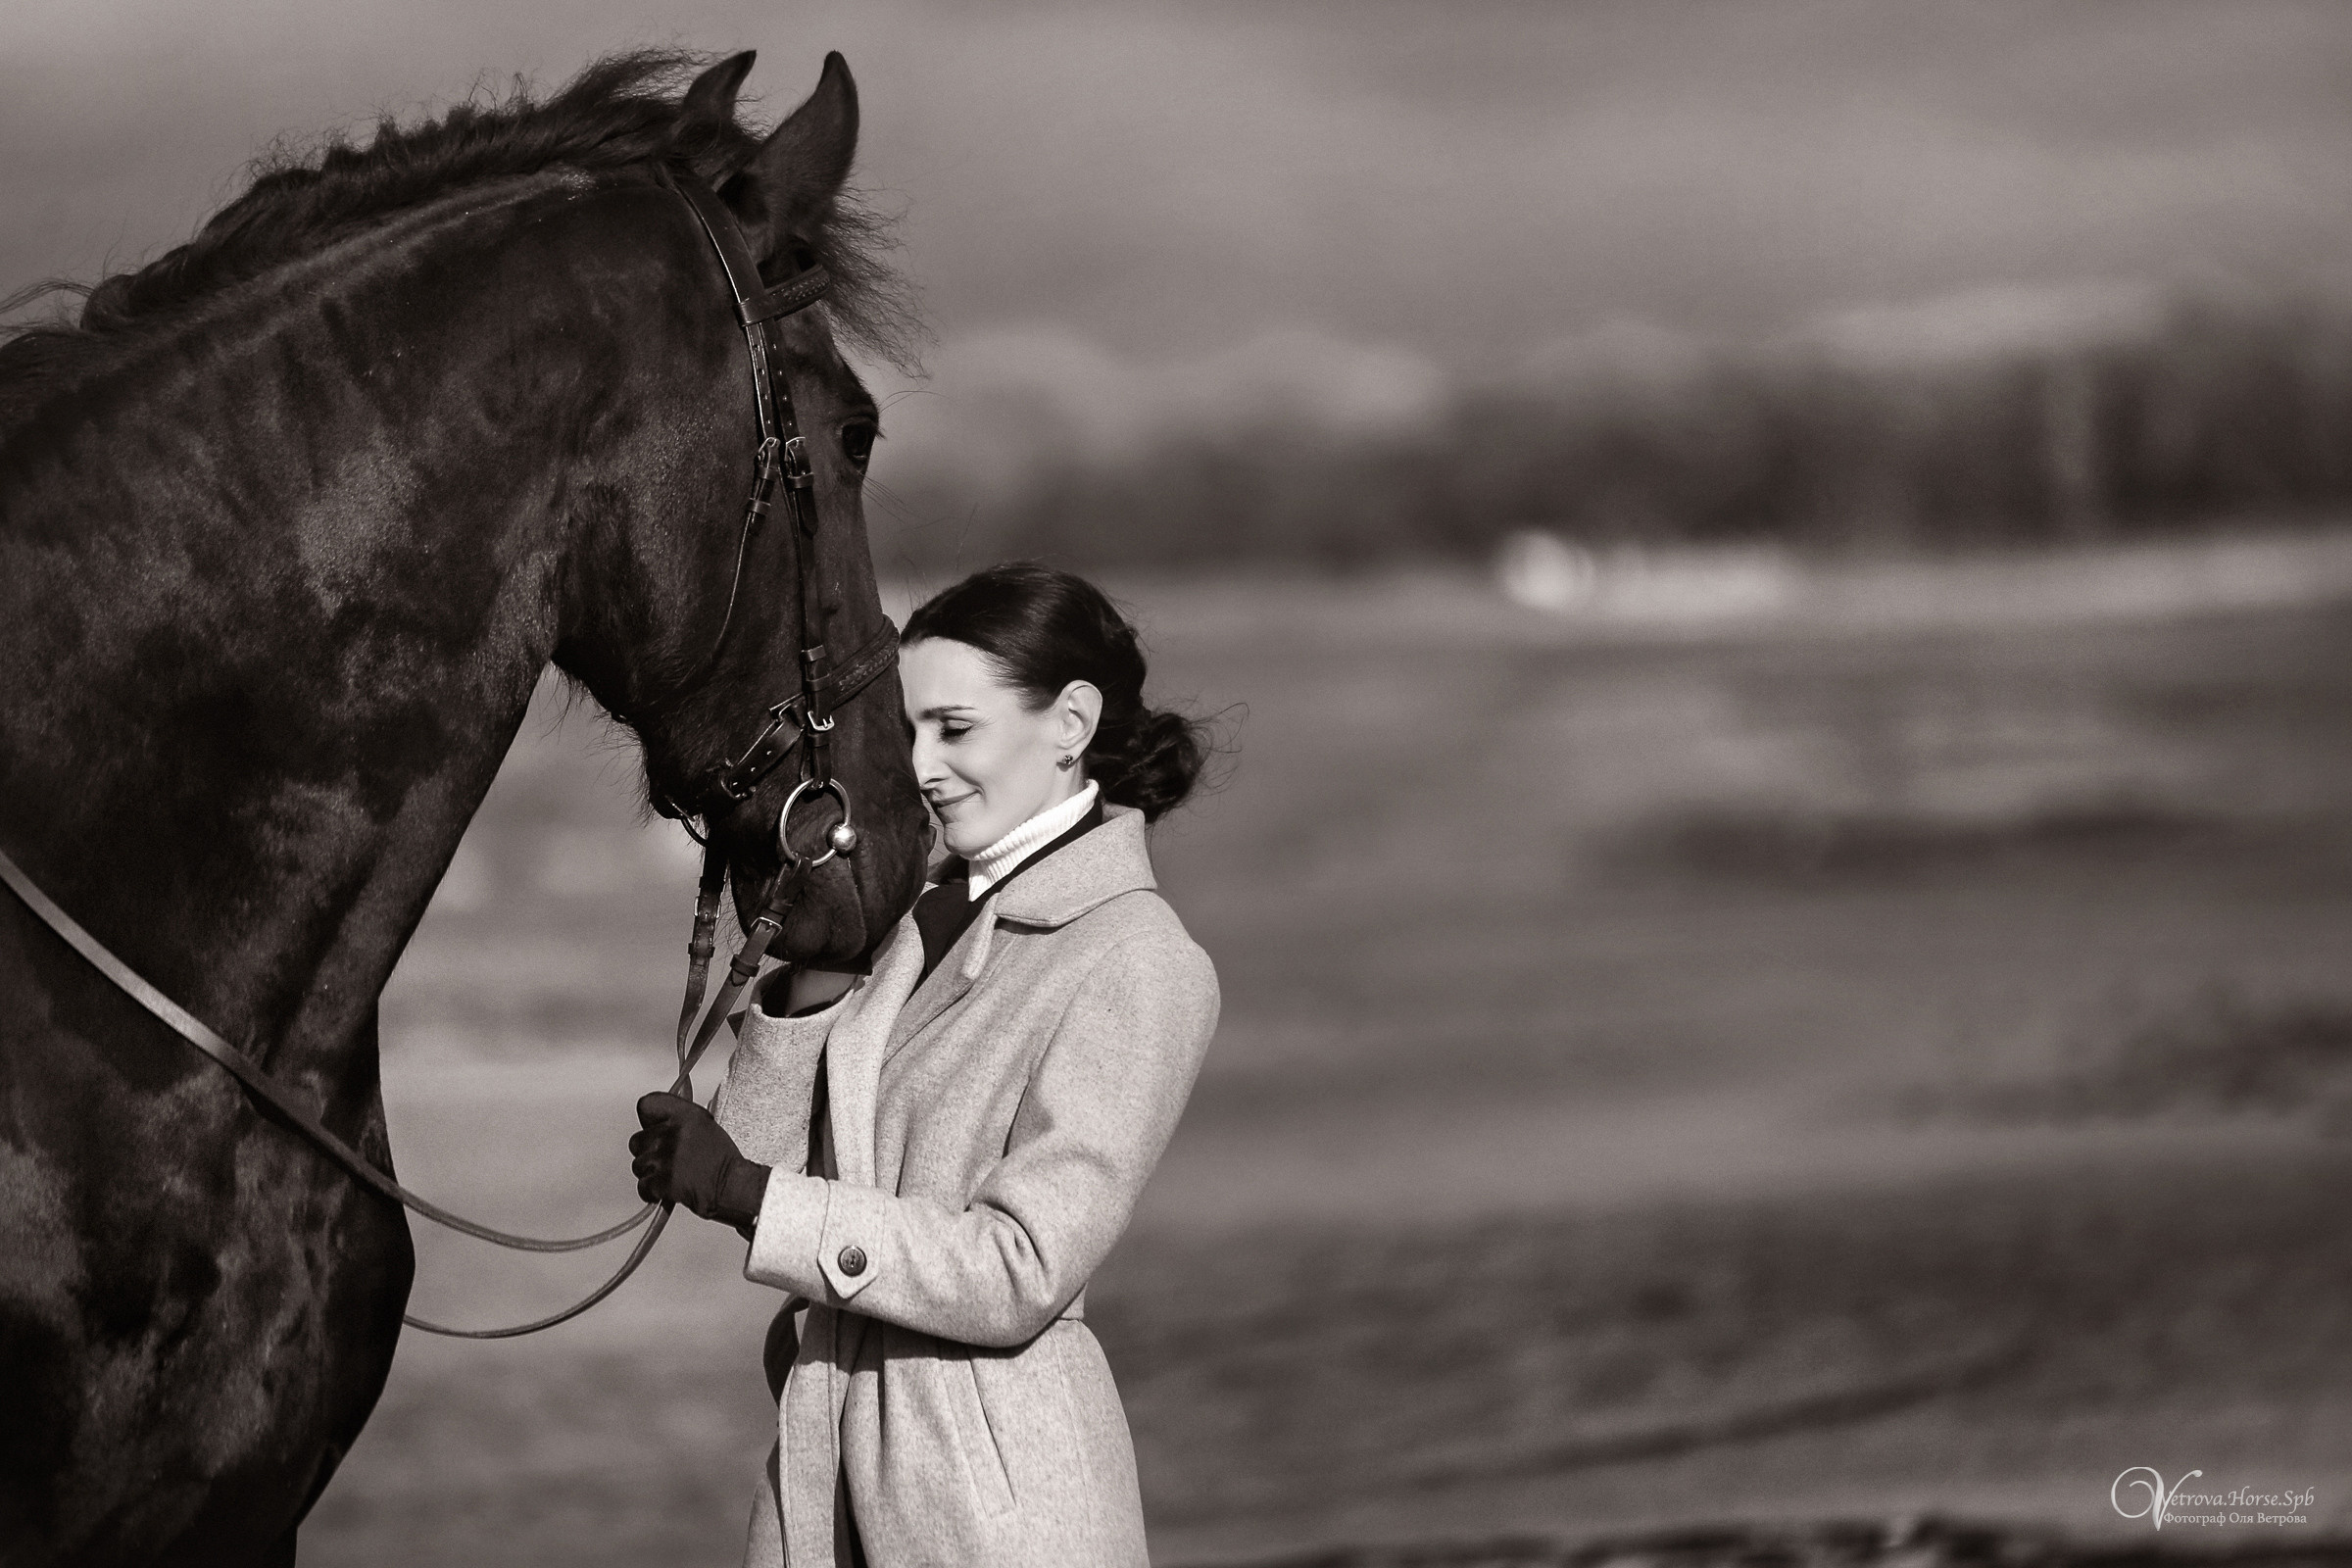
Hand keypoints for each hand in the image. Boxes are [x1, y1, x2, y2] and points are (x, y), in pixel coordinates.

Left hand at [630, 1092, 770, 1228]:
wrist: (733, 1187)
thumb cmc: (722, 1160)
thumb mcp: (706, 1126)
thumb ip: (679, 1120)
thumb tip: (656, 1124)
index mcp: (686, 1114)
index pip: (647, 1105)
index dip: (647, 1119)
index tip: (654, 1128)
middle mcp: (673, 1132)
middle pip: (636, 1141)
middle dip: (647, 1152)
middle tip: (666, 1160)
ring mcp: (666, 1157)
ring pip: (638, 1166)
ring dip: (651, 1173)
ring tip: (671, 1176)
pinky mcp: (662, 1181)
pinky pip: (643, 1186)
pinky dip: (652, 1192)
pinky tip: (668, 1190)